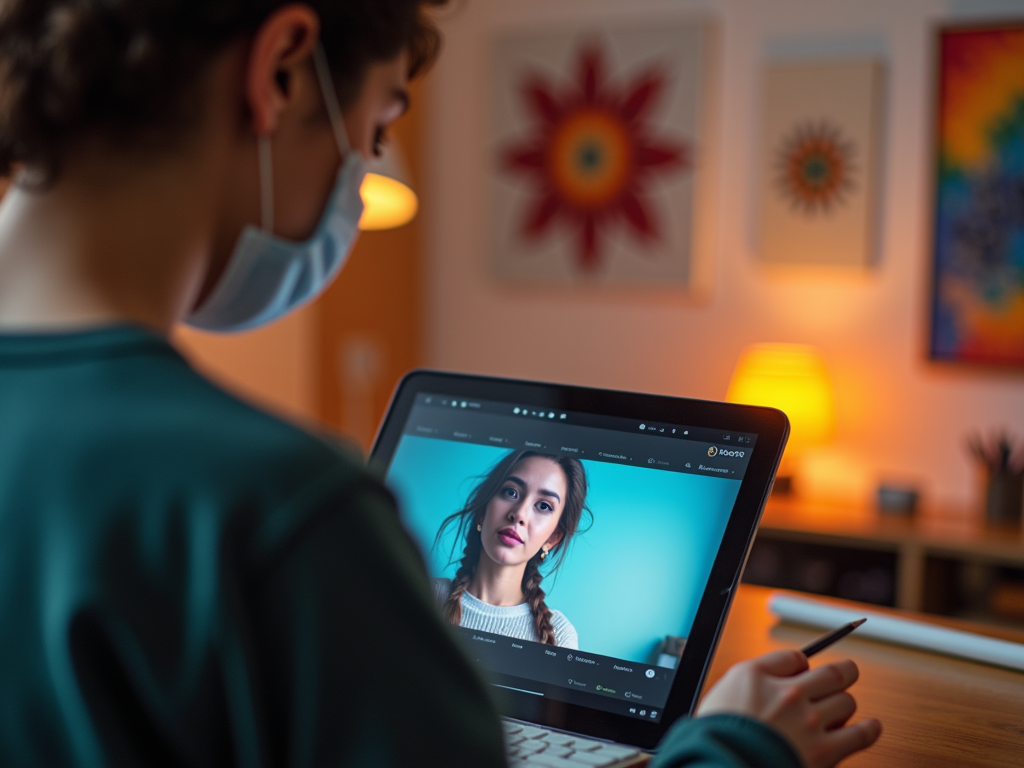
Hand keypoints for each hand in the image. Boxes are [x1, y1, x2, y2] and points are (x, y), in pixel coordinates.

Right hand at [697, 650, 880, 767]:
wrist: (723, 764)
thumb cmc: (716, 736)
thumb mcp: (721, 694)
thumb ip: (750, 680)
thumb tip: (777, 678)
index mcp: (758, 676)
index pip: (795, 658)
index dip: (803, 664)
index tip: (806, 670)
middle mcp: (788, 693)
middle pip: (831, 672)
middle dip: (843, 672)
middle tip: (847, 672)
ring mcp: (809, 722)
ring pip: (846, 701)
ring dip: (845, 704)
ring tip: (843, 708)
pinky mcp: (824, 752)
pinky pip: (860, 734)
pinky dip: (869, 728)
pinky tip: (871, 726)